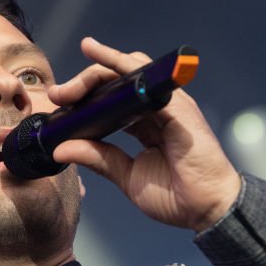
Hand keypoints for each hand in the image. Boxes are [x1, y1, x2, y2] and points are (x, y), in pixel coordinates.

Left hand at [48, 37, 240, 233]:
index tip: (59, 101)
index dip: (87, 95)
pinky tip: (97, 56)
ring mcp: (168, 105)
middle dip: (85, 82)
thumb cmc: (176, 196)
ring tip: (71, 85)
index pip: (114, 98)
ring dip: (97, 69)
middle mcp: (157, 110)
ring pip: (129, 70)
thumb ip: (98, 159)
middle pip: (119, 79)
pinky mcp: (176, 106)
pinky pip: (144, 76)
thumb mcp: (127, 177)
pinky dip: (119, 62)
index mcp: (146, 125)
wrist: (207, 209)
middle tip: (58, 94)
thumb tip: (61, 149)